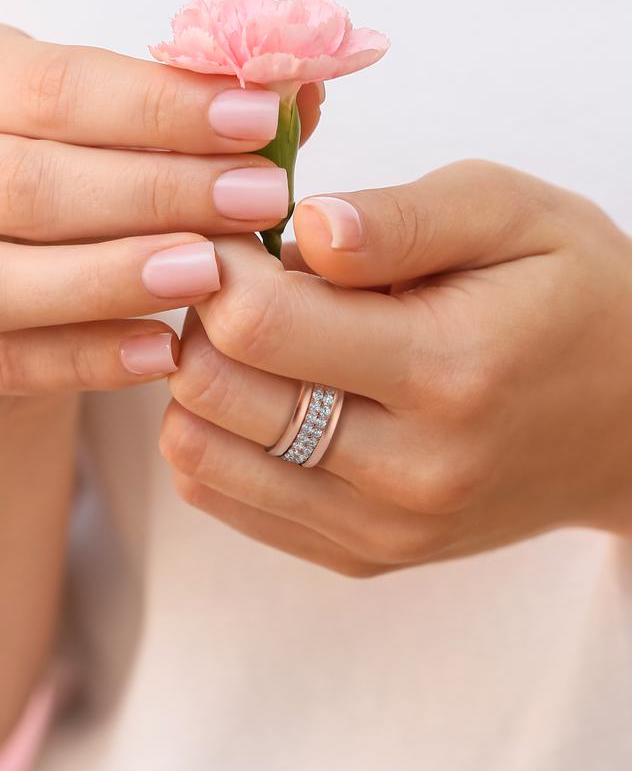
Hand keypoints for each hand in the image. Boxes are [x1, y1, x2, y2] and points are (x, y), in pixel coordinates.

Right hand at [0, 23, 323, 418]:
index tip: (262, 123)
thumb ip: (193, 114)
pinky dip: (80, 360)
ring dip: (109, 278)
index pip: (52, 84)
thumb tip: (300, 81)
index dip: (159, 106)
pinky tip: (162, 354)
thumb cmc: (62, 195)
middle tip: (257, 204)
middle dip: (151, 194)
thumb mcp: (110, 135)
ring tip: (211, 277)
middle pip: (19, 183)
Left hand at [161, 160, 631, 575]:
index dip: (219, 267)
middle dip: (200, 320)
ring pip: (199, 455)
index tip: (238, 240)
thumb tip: (301, 229)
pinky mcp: (361, 556)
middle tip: (242, 284)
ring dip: (199, 381)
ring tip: (254, 340)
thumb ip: (397, 219)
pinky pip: (223, 499)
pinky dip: (215, 437)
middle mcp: (407, 470)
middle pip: (212, 392)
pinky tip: (263, 392)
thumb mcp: (508, 215)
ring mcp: (380, 528)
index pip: (257, 325)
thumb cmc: (571, 297)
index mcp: (445, 370)